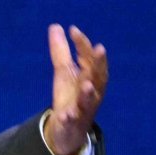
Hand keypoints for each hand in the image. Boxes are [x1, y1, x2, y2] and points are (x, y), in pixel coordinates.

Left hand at [44, 23, 107, 154]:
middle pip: (98, 77)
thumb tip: (55, 26)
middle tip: (100, 49)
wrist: (67, 129)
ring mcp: (84, 109)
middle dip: (100, 64)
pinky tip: (66, 114)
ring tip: (86, 84)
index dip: (83, 45)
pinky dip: (70, 118)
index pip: (90, 58)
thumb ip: (61, 51)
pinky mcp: (73, 123)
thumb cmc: (70, 96)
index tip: (73, 30)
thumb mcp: (63, 72)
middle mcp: (92, 92)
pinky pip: (73, 121)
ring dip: (89, 92)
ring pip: (90, 101)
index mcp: (90, 77)